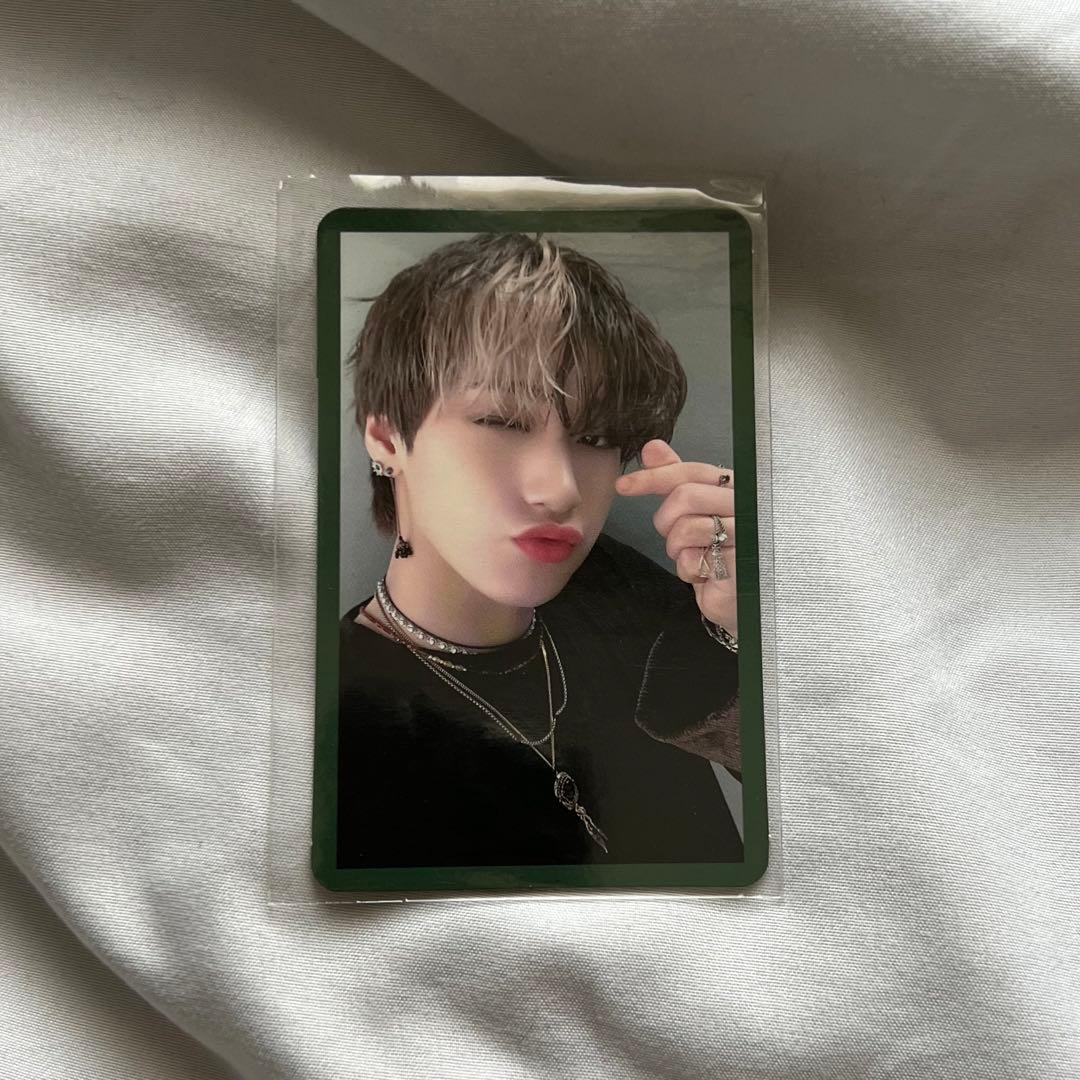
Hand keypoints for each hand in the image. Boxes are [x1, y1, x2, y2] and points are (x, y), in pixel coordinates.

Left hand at [614, 439, 736, 634]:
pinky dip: (688, 570)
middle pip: (685, 496)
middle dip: (666, 522)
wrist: (741, 598)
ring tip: (697, 557)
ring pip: (686, 529)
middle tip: (677, 539)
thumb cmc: (718, 553)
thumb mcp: (695, 512)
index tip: (622, 486)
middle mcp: (745, 504)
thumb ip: (676, 478)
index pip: (691, 471)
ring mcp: (747, 533)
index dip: (653, 476)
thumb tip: (652, 447)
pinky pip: (694, 559)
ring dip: (678, 550)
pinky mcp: (742, 563)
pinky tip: (706, 574)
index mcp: (735, 487)